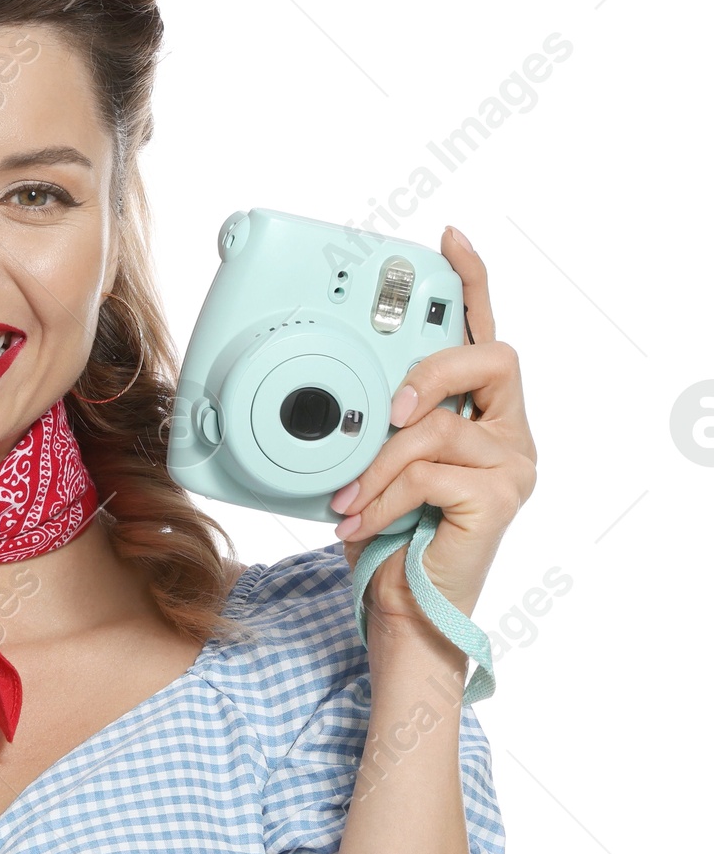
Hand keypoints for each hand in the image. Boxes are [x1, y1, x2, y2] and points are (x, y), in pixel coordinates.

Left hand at [330, 227, 536, 625]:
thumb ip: (378, 426)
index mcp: (482, 414)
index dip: (472, 283)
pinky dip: (384, 497)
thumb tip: (339, 397)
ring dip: (379, 464)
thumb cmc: (392, 540)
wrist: (407, 612)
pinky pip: (431, 473)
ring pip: (439, 427)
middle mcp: (510, 431)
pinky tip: (361, 524)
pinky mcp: (502, 497)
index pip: (485, 334)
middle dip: (429, 373)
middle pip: (488, 360)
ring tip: (348, 500)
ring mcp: (513, 464)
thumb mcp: (377, 467)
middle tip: (384, 410)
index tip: (446, 241)